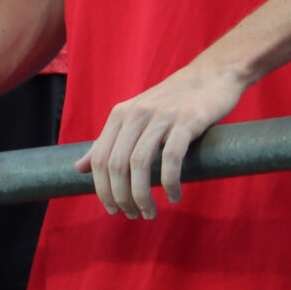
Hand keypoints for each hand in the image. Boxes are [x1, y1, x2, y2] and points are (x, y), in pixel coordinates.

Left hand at [79, 60, 245, 219]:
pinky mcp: (187, 121)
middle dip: (121, 196)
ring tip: (150, 212)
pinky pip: (172, 157)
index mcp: (119, 115)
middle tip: (134, 215)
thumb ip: (107, 142)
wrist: (212, 74)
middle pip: (117, 164)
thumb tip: (78, 168)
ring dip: (142, 195)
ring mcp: (161, 117)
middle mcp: (135, 115)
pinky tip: (173, 197)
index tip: (111, 209)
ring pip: (140, 164)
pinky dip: (169, 182)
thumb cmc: (173, 102)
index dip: (102, 189)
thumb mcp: (135, 118)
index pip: (100, 159)